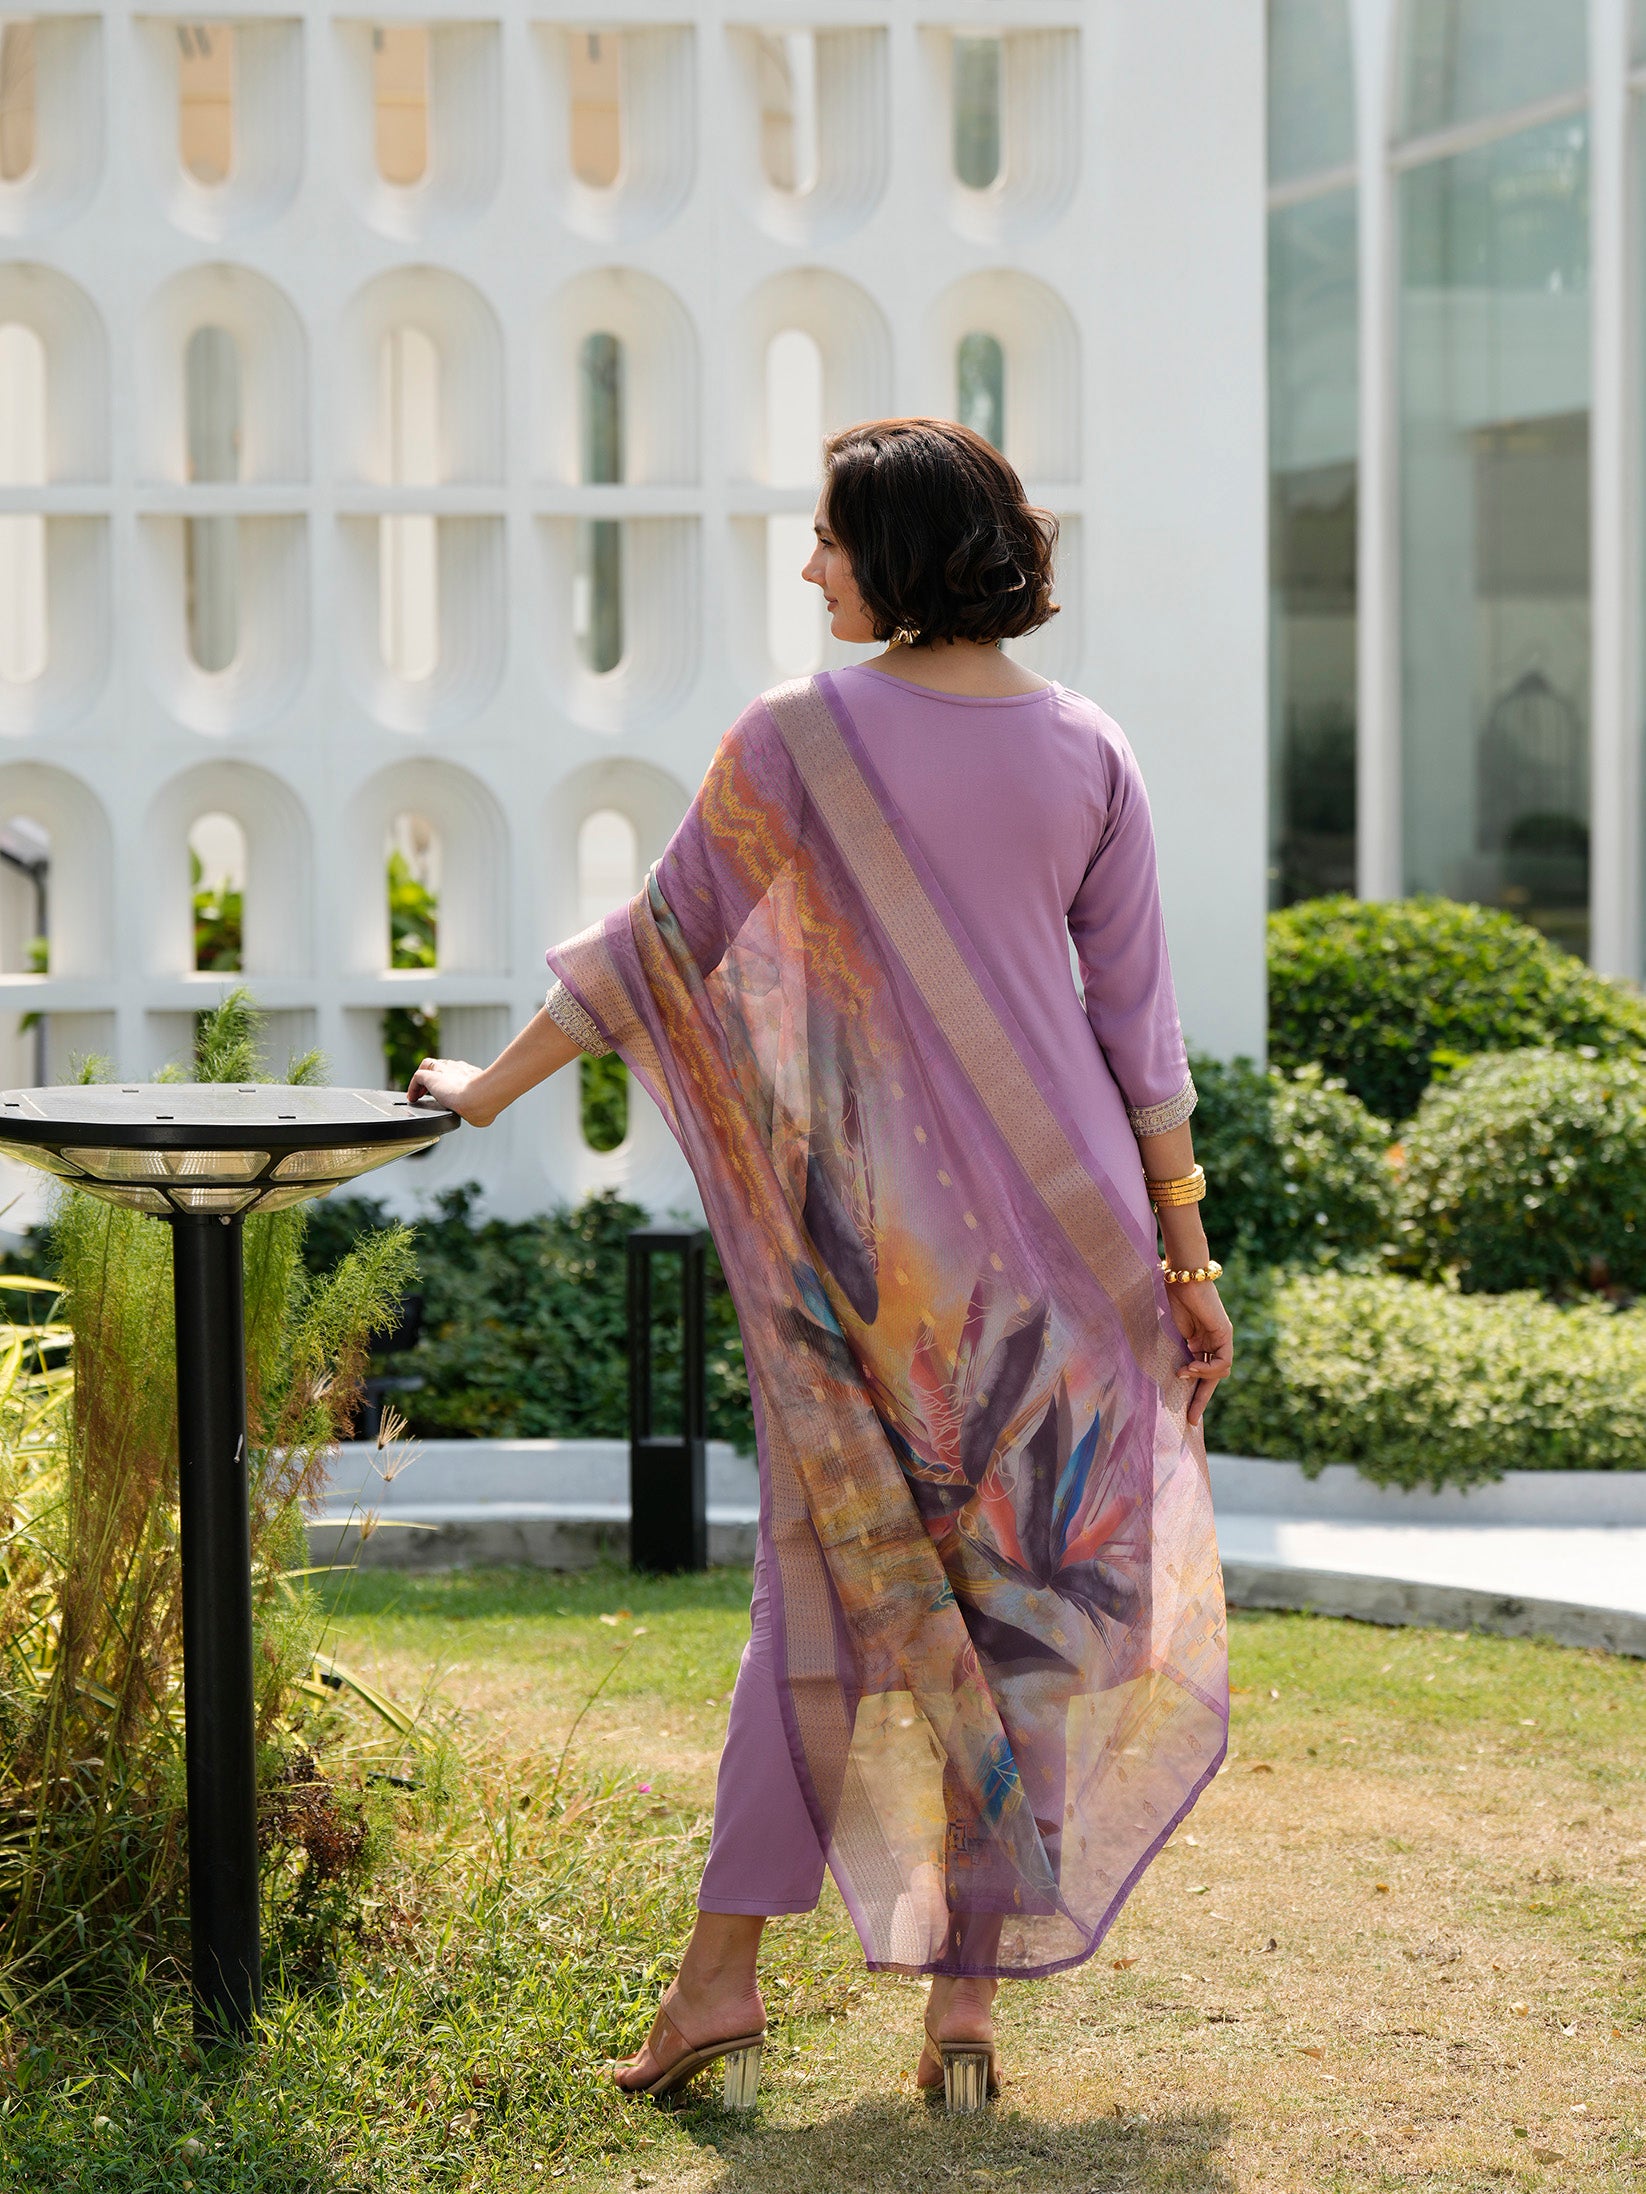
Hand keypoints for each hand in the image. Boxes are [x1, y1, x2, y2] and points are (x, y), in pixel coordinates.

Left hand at [406, 1057, 495, 1125]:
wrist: (480, 1097)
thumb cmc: (486, 1102)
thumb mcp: (486, 1104)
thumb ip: (482, 1108)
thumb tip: (483, 1119)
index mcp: (473, 1074)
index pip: (460, 1071)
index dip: (453, 1079)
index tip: (450, 1092)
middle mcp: (459, 1069)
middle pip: (444, 1066)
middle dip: (438, 1077)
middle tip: (433, 1093)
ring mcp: (444, 1071)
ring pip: (429, 1066)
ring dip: (424, 1081)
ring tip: (419, 1094)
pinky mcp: (431, 1077)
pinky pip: (418, 1077)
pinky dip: (412, 1087)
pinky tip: (412, 1098)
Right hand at [1165, 1278, 1232, 1428]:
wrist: (1182, 1276)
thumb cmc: (1172, 1297)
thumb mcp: (1173, 1332)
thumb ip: (1178, 1351)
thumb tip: (1176, 1375)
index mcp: (1199, 1342)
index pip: (1201, 1374)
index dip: (1194, 1393)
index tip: (1186, 1413)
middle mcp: (1213, 1342)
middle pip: (1212, 1378)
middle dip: (1201, 1399)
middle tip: (1191, 1419)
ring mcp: (1221, 1338)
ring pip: (1219, 1372)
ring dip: (1200, 1378)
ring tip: (1183, 1373)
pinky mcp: (1225, 1333)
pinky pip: (1222, 1361)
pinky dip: (1208, 1368)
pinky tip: (1192, 1366)